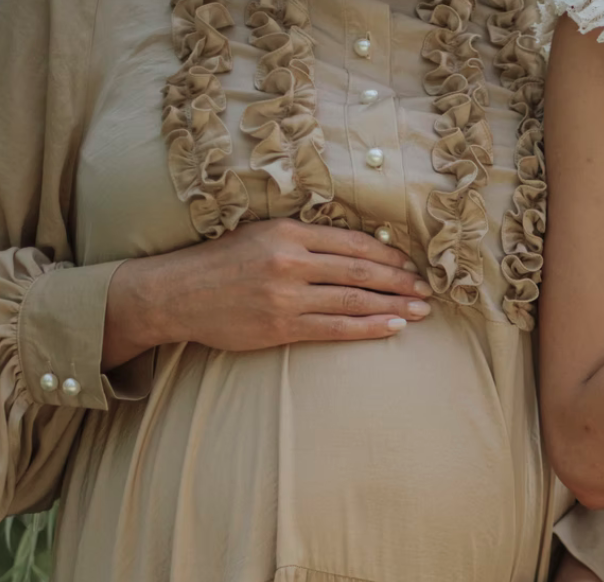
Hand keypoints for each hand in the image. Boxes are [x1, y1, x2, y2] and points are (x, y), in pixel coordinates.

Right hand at [104, 219, 433, 366]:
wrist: (176, 294)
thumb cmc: (221, 263)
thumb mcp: (260, 234)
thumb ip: (303, 239)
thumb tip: (354, 249)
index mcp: (287, 232)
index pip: (351, 243)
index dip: (388, 254)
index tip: (411, 263)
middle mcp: (290, 262)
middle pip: (360, 271)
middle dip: (399, 281)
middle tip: (427, 289)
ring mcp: (286, 297)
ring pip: (353, 301)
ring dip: (393, 306)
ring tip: (420, 311)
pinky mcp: (281, 327)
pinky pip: (335, 328)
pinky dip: (368, 327)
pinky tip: (392, 328)